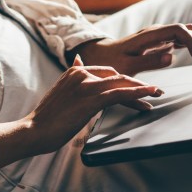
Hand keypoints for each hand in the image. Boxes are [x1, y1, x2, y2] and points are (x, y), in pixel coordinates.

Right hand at [0, 56, 163, 165]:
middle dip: (136, 81)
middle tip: (152, 89)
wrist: (34, 130)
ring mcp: (87, 86)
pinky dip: (138, 92)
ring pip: (121, 82)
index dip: (122, 78)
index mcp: (74, 71)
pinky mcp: (92, 99)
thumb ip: (72, 76)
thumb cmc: (47, 117)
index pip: (105, 71)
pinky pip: (120, 93)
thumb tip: (77, 60)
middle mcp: (81, 74)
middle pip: (116, 75)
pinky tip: (149, 93)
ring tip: (157, 91)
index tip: (135, 84)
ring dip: (142, 87)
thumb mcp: (60, 90)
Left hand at [73, 23, 191, 75]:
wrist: (99, 55)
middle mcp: (158, 32)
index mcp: (150, 35)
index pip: (179, 30)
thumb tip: (171, 57)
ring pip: (188, 35)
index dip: (191, 42)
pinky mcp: (161, 43)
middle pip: (189, 30)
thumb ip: (148, 61)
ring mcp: (161, 37)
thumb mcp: (126, 65)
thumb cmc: (110, 61)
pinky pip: (183, 42)